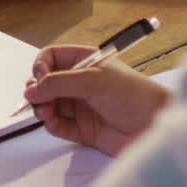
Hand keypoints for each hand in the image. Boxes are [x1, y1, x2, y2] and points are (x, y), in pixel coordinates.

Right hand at [22, 45, 173, 156]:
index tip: (39, 78)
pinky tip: (53, 123)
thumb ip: (59, 83)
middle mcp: (80, 83)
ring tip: (47, 113)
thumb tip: (32, 89)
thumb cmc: (135, 95)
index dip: (41, 67)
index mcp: (85, 62)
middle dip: (38, 91)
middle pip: (45, 83)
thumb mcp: (94, 81)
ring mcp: (81, 106)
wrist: (154, 126)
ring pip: (48, 105)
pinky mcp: (82, 129)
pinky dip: (51, 125)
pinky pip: (58, 126)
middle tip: (38, 99)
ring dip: (42, 109)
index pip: (51, 58)